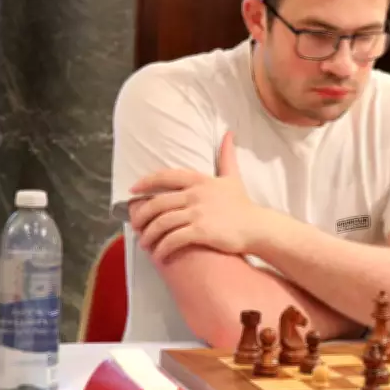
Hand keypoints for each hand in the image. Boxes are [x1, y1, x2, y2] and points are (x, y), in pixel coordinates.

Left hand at [128, 132, 267, 262]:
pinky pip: (173, 239)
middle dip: (141, 216)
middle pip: (157, 203)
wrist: (257, 227)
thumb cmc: (242, 204)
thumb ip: (227, 155)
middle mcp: (196, 194)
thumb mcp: (233, 176)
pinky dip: (162, 248)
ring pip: (161, 223)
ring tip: (145, 244)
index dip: (145, 183)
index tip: (132, 191)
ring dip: (149, 235)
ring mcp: (198, 213)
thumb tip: (228, 133)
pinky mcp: (201, 232)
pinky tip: (160, 255)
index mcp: (199, 180)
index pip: (165, 176)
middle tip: (135, 226)